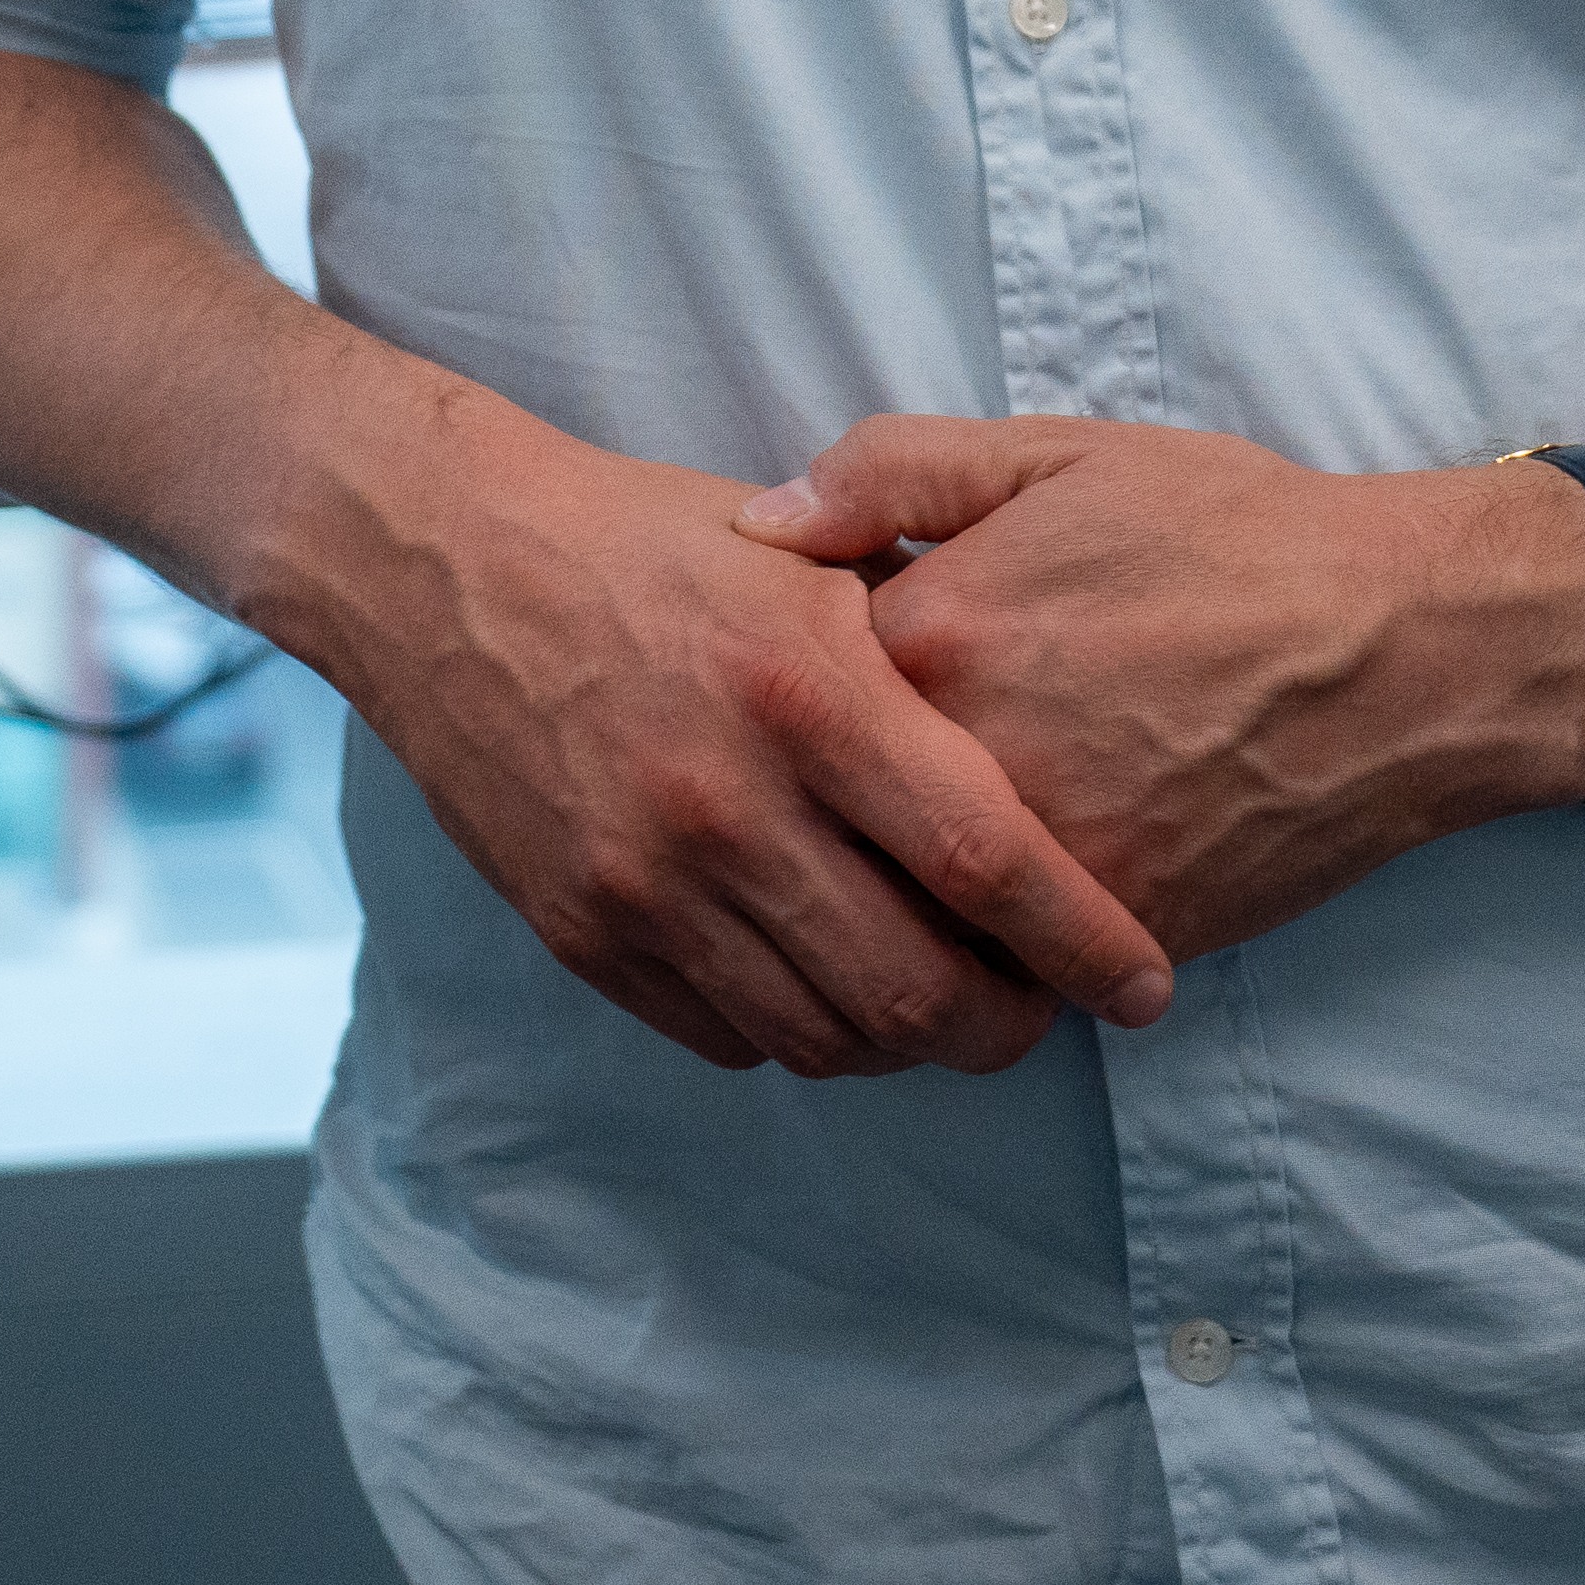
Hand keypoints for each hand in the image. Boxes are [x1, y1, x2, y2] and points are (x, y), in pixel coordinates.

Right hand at [287, 410, 1177, 1079]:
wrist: (439, 559)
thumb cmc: (640, 541)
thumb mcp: (798, 550)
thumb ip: (921, 633)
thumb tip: (1052, 724)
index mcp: (805, 688)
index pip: (985, 858)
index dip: (1085, 942)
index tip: (1144, 982)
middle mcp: (726, 799)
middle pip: (917, 993)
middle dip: (1009, 1028)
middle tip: (1039, 1008)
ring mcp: (645, 880)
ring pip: (827, 1039)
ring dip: (904, 1042)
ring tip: (934, 997)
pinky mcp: (580, 928)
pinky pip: (728, 1038)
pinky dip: (797, 1031)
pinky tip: (818, 975)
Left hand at [732, 417, 1584, 963]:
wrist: (1409, 643)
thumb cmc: (1231, 532)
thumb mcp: (1054, 453)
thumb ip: (889, 472)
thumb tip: (754, 522)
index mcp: (935, 635)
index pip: (782, 688)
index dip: (785, 681)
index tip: (798, 676)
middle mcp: (973, 763)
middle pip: (825, 817)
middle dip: (813, 809)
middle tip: (822, 787)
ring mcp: (1047, 865)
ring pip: (901, 915)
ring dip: (879, 903)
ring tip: (880, 869)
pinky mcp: (1118, 935)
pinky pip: (1002, 973)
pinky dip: (977, 957)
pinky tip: (981, 915)